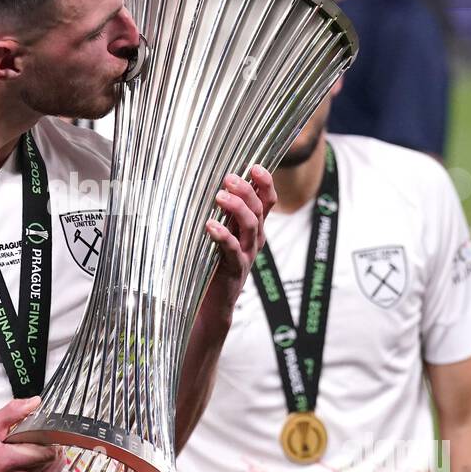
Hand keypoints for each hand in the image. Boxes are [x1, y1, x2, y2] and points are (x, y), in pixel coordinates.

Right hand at [0, 397, 66, 471]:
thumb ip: (12, 412)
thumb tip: (34, 402)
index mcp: (6, 461)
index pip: (45, 452)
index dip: (50, 441)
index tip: (47, 433)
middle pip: (51, 462)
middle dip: (51, 449)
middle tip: (44, 440)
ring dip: (51, 461)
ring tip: (42, 450)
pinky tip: (40, 462)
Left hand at [203, 165, 275, 314]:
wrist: (211, 304)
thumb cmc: (211, 263)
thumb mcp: (220, 234)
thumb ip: (220, 214)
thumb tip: (203, 182)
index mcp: (252, 228)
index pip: (267, 200)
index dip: (265, 182)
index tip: (255, 167)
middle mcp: (254, 239)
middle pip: (259, 209)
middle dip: (247, 190)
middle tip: (229, 178)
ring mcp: (246, 254)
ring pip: (251, 226)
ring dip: (237, 208)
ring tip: (220, 197)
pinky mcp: (234, 270)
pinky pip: (232, 250)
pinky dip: (223, 236)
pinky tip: (211, 226)